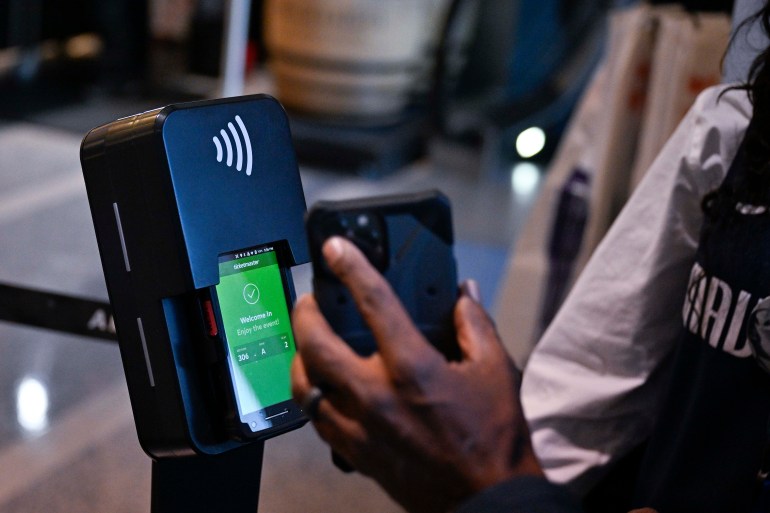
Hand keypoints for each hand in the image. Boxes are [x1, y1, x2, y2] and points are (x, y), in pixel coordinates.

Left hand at [291, 237, 541, 512]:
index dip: (351, 268)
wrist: (485, 497)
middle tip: (311, 299)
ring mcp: (359, 426)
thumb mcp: (496, 371)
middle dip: (305, 312)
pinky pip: (314, 418)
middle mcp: (375, 395)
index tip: (334, 248)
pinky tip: (321, 385)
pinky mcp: (354, 452)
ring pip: (303, 383)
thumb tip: (463, 293)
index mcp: (412, 368)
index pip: (373, 304)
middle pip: (315, 343)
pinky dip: (311, 394)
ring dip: (300, 355)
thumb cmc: (494, 436)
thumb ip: (475, 324)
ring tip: (309, 342)